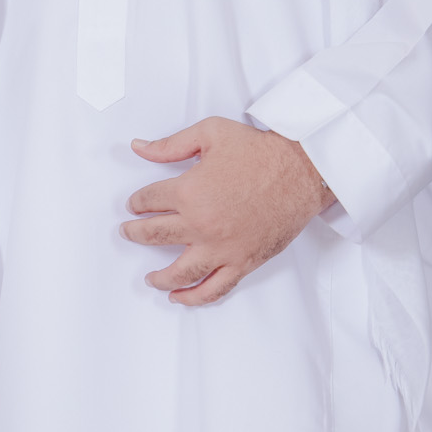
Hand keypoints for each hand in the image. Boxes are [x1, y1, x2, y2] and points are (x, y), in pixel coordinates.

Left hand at [122, 117, 332, 304]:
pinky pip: (214, 288)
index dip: (137, 202)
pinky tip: (181, 297)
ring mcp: (221, 248)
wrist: (303, 170)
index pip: (149, 201)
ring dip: (159, 277)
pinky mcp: (242, 261)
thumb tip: (139, 148)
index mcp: (188, 192)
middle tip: (128, 233)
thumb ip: (170, 145)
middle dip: (136, 234)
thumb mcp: (210, 134)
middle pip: (154, 236)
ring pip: (179, 271)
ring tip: (149, 278)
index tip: (134, 205)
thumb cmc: (259, 151)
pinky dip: (195, 297)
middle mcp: (200, 225)